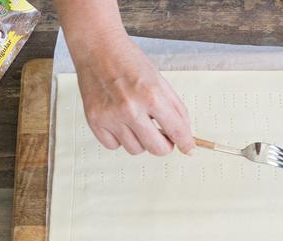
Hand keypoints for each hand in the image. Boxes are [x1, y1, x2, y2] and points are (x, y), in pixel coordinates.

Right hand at [73, 34, 193, 155]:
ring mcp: (111, 117)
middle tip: (162, 137)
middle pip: (157, 149)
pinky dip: (119, 139)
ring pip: (135, 150)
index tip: (188, 148)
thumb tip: (184, 134)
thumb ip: (174, 108)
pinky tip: (120, 122)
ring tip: (136, 121)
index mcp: (152, 96)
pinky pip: (113, 146)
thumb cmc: (129, 61)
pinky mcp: (94, 121)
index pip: (177, 131)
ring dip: (140, 140)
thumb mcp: (159, 81)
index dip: (186, 143)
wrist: (97, 48)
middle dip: (164, 145)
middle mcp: (131, 109)